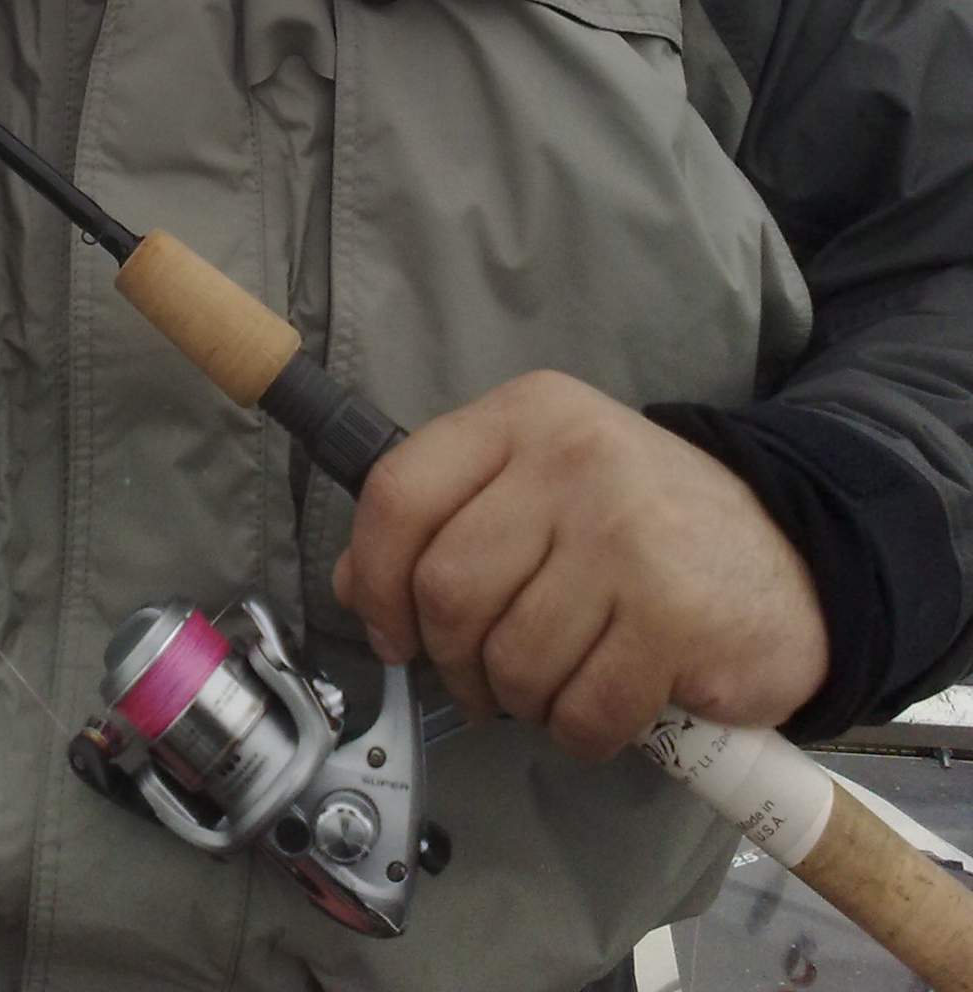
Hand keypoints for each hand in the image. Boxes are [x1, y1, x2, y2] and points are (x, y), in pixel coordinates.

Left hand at [330, 370, 829, 762]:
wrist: (793, 548)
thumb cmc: (641, 523)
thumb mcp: (535, 488)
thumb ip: (442, 521)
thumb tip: (354, 582)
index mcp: (523, 417)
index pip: (399, 493)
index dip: (374, 578)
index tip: (390, 630)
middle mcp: (571, 459)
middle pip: (447, 590)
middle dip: (453, 659)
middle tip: (487, 675)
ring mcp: (626, 534)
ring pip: (510, 660)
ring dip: (523, 700)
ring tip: (559, 680)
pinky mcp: (675, 616)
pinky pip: (581, 712)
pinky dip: (582, 731)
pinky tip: (609, 703)